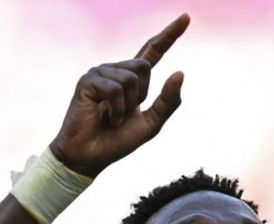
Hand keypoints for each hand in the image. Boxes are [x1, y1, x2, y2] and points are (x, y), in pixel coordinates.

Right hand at [49, 13, 188, 177]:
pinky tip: (104, 117)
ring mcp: (100, 73)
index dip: (169, 35)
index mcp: (133, 79)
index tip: (186, 17)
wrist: (90, 156)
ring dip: (127, 106)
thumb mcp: (151, 123)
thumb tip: (180, 72)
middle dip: (141, 95)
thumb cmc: (118, 141)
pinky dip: (115, 109)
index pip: (154, 51)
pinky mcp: (87, 80)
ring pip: (131, 78)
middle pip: (144, 66)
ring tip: (112, 117)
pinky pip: (114, 89)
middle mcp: (116, 70)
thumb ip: (168, 101)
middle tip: (124, 114)